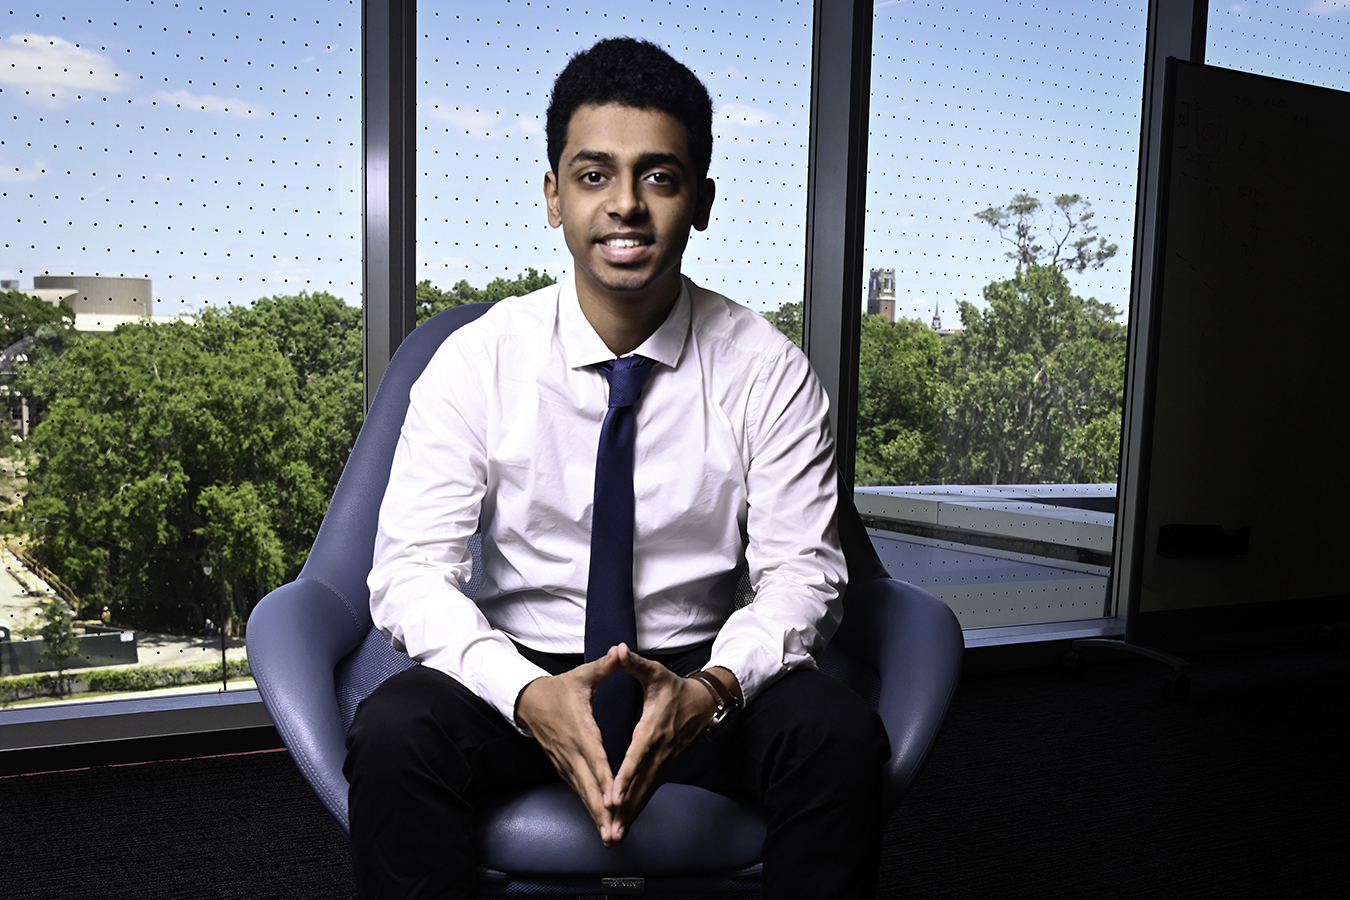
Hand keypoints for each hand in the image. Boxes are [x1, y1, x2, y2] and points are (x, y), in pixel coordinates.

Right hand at [514, 647, 621, 842]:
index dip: (604, 778)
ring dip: (594, 815)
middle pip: (588, 785)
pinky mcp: (562, 767)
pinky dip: (588, 807)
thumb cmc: (559, 688)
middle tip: (613, 833)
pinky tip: (599, 822)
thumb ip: (604, 667)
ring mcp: (565, 762)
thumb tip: (621, 650)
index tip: (614, 799)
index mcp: (580, 729)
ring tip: (609, 837)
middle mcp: (572, 750)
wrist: (528, 701)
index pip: (595, 757)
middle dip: (600, 810)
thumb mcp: (582, 675)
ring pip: (582, 792)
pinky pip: (577, 789)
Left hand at [603, 646, 739, 843]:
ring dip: (631, 816)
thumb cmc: (675, 688)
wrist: (705, 704)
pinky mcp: (665, 770)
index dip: (625, 777)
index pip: (637, 757)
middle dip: (625, 809)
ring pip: (645, 794)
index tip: (613, 796)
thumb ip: (635, 664)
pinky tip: (625, 826)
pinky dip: (638, 811)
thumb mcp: (656, 672)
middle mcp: (659, 753)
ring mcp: (664, 764)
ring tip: (613, 837)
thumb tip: (619, 649)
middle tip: (609, 831)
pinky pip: (649, 793)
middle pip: (640, 786)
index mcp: (652, 730)